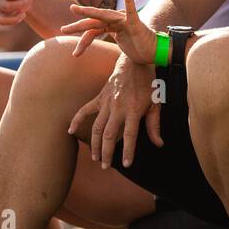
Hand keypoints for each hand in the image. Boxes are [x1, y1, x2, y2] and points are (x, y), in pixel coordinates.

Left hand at [60, 0, 157, 61]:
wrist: (154, 52)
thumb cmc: (138, 48)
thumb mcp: (120, 45)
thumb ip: (110, 40)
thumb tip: (99, 46)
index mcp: (112, 26)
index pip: (93, 28)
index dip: (80, 31)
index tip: (64, 34)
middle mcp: (116, 20)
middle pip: (93, 22)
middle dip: (77, 25)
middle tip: (63, 29)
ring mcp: (125, 20)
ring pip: (104, 16)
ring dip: (88, 12)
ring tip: (75, 9)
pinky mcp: (136, 23)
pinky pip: (132, 11)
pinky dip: (130, 1)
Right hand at [68, 53, 163, 168]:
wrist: (134, 62)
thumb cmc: (148, 83)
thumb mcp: (156, 102)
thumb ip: (154, 124)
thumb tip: (159, 144)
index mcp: (133, 110)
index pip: (130, 136)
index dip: (128, 151)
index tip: (126, 164)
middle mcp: (118, 108)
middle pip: (110, 135)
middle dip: (107, 153)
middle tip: (105, 166)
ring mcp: (106, 103)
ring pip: (97, 128)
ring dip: (95, 144)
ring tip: (96, 157)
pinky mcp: (99, 98)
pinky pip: (85, 110)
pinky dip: (76, 120)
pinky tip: (70, 131)